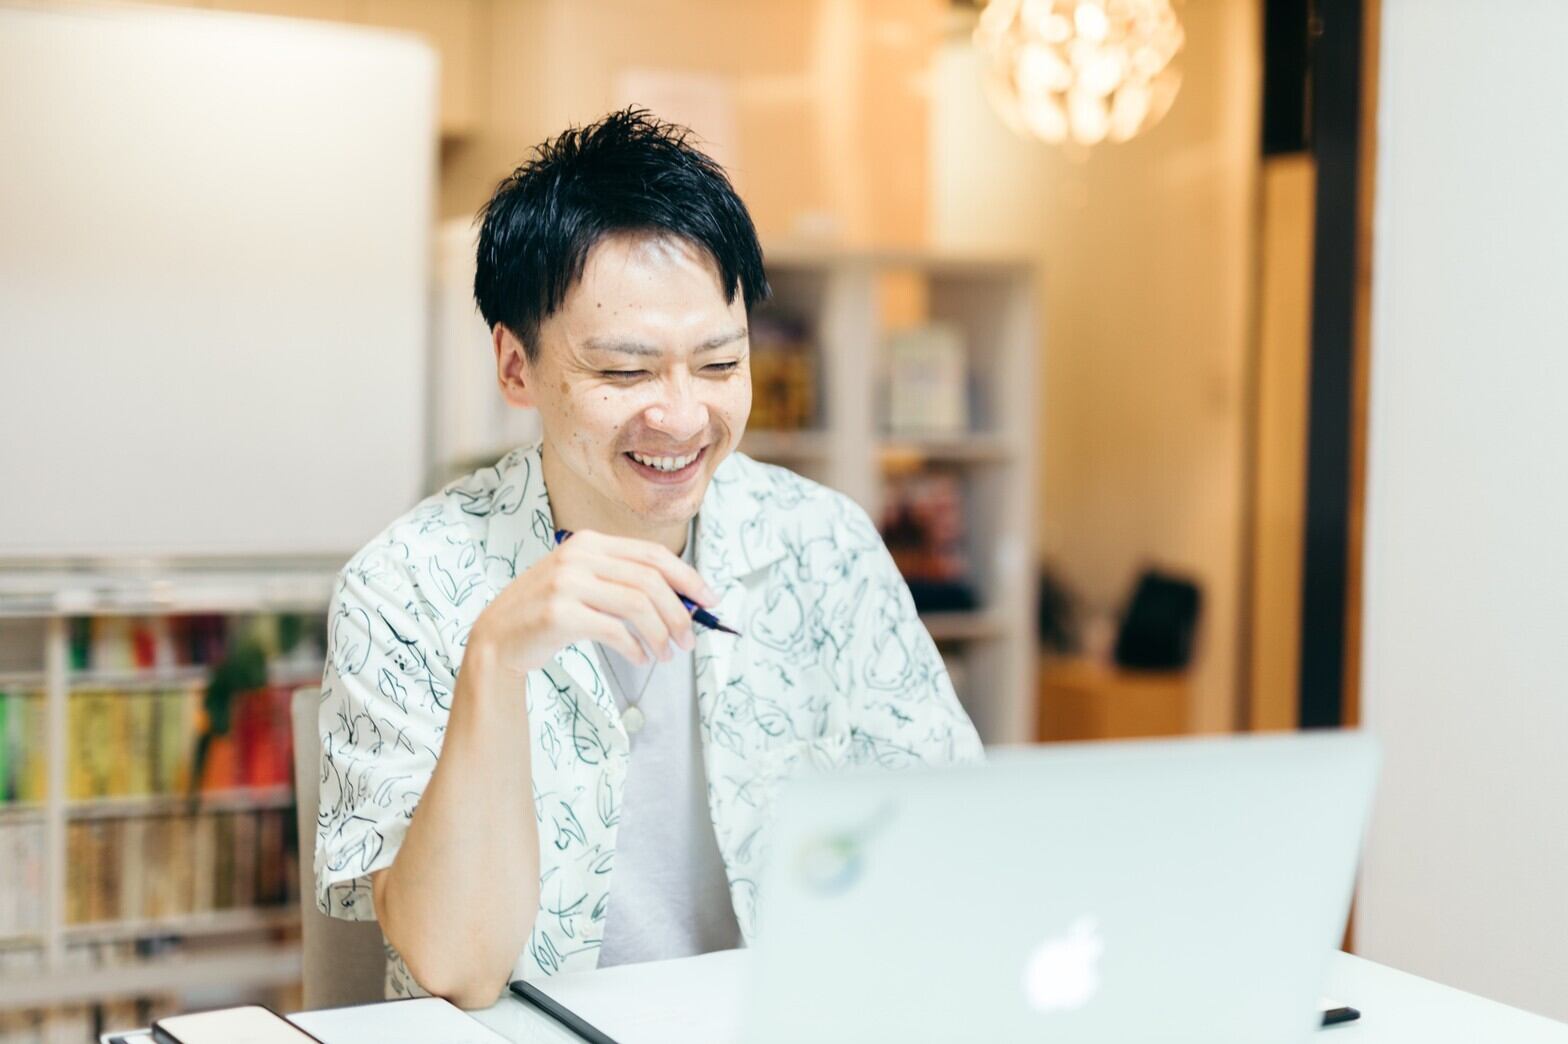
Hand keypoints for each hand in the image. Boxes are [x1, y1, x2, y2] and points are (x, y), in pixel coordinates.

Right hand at [469, 529, 718, 678]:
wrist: (497, 638)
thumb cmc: (549, 614)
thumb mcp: (585, 584)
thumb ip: (624, 584)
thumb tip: (684, 602)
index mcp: (590, 542)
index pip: (652, 555)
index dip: (687, 577)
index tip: (709, 600)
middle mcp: (579, 555)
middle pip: (650, 581)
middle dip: (679, 613)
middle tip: (690, 640)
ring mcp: (566, 583)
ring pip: (637, 605)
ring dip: (661, 634)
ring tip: (668, 654)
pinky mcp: (559, 614)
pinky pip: (614, 630)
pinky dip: (635, 648)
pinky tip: (640, 659)